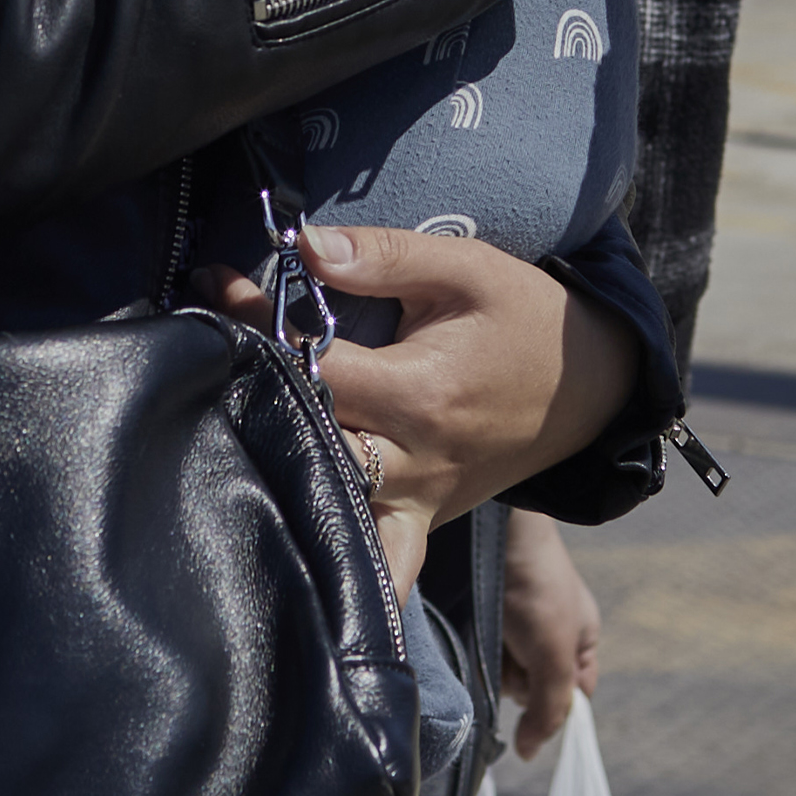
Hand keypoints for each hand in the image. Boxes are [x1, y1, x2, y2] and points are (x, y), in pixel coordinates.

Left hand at [221, 222, 637, 528]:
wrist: (590, 386)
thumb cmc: (522, 317)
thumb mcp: (464, 267)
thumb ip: (382, 255)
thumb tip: (303, 245)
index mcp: (420, 395)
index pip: (310, 367)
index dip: (252, 322)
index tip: (212, 281)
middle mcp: (413, 463)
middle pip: (304, 449)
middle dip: (247, 402)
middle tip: (205, 354)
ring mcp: (416, 505)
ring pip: (330, 527)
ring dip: (276, 485)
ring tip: (228, 432)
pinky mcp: (419, 524)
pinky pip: (365, 550)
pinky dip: (321, 542)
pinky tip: (268, 498)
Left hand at [498, 509, 601, 757]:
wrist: (500, 536)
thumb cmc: (539, 591)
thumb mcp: (555, 655)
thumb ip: (550, 708)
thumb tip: (530, 755)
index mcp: (581, 642)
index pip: (573, 698)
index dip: (555, 706)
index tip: (538, 697)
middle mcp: (551, 639)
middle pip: (534, 691)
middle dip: (522, 680)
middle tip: (519, 652)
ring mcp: (518, 630)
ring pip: (505, 676)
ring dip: (499, 665)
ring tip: (499, 632)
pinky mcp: (488, 622)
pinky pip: (484, 655)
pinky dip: (483, 650)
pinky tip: (481, 629)